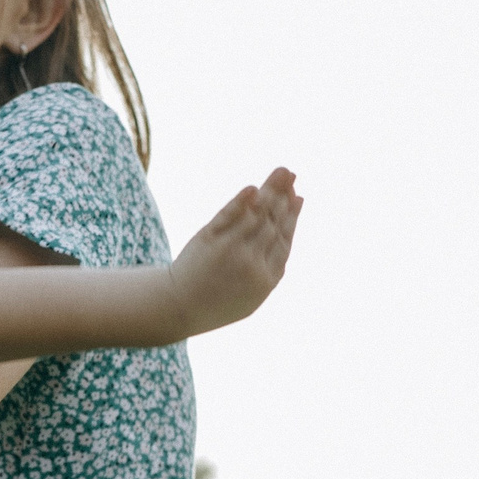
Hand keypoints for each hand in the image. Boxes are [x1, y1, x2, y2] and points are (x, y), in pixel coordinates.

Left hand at [169, 167, 301, 332]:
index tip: (299, 197)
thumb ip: (270, 269)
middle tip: (290, 174)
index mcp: (266, 278)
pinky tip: (252, 188)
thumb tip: (285, 240)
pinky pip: (227, 217)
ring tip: (281, 172)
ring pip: (255, 216)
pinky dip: (241, 202)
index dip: (293, 216)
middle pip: (272, 223)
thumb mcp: (251, 296)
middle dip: (284, 197)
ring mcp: (230, 250)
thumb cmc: (217, 302)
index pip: (284, 239)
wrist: (179, 307)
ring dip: (270, 191)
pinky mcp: (209, 240)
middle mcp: (251, 262)